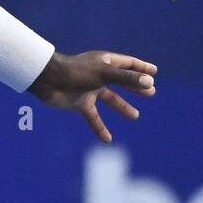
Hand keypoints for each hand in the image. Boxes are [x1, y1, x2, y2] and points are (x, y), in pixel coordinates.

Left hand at [29, 51, 156, 142]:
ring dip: (122, 107)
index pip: (128, 64)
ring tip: (135, 116)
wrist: (48, 81)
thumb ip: (126, 78)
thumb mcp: (104, 74)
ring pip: (110, 99)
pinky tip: (107, 140)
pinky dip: (100, 128)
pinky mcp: (80, 103)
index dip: (141, 68)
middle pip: (121, 81)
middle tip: (151, 93)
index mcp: (105, 62)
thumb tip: (149, 83)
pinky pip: (93, 117)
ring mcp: (89, 89)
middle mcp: (98, 75)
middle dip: (135, 86)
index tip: (154, 72)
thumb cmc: (76, 72)